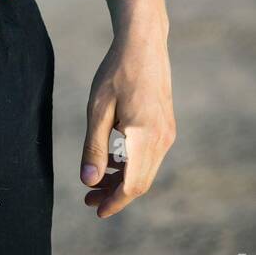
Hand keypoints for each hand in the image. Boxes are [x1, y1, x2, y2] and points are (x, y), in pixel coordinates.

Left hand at [80, 22, 175, 217]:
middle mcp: (161, 139)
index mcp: (144, 136)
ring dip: (123, 179)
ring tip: (96, 180)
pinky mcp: (166, 126)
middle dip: (115, 193)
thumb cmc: (116, 73)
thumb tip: (89, 181)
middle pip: (140, 181)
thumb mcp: (98, 109)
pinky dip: (131, 164)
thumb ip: (94, 147)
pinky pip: (150, 156)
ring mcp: (167, 132)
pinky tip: (112, 160)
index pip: (132, 184)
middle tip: (88, 197)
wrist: (143, 45)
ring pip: (146, 169)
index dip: (114, 201)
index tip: (96, 210)